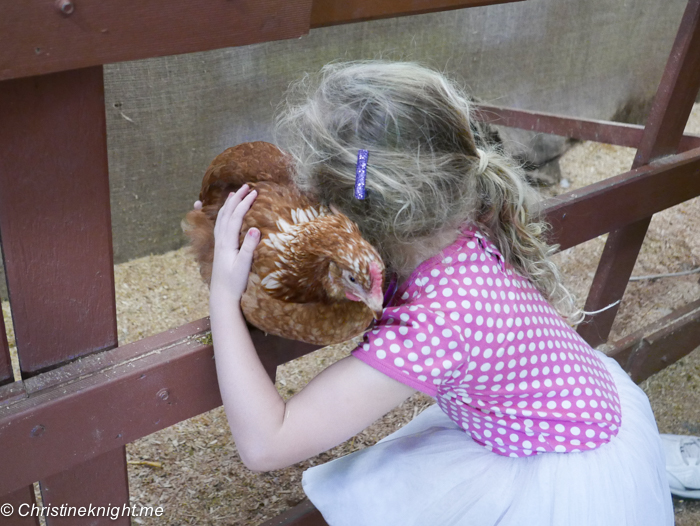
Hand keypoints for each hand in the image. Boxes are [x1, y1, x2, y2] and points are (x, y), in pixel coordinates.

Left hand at [211, 185, 258, 300]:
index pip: (236, 217)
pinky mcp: (220, 249)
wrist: (222, 296)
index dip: (245, 203)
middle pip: (227, 213)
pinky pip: (219, 225)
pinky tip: (226, 214)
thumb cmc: (235, 283)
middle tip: (246, 186)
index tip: (255, 192)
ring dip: (228, 204)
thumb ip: (249, 248)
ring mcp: (219, 244)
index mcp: (227, 243)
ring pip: (221, 218)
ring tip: (234, 194)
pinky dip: (223, 215)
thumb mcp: (244, 266)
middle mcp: (221, 240)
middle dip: (236, 198)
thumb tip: (255, 229)